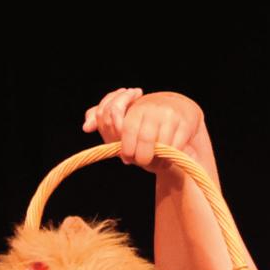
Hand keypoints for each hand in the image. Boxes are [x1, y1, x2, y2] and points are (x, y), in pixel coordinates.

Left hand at [81, 88, 205, 169]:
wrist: (182, 111)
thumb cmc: (149, 120)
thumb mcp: (128, 118)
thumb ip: (103, 120)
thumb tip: (86, 127)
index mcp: (134, 108)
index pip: (122, 127)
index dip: (124, 147)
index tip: (127, 156)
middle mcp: (151, 108)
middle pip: (139, 138)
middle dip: (138, 155)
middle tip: (138, 161)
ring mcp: (168, 115)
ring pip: (156, 144)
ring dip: (153, 159)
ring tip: (152, 162)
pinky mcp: (184, 124)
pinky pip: (173, 147)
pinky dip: (168, 159)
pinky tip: (166, 159)